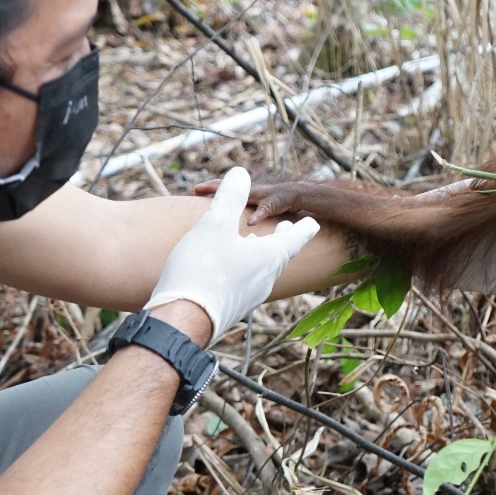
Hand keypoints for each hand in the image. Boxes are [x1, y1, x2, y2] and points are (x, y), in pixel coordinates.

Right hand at [147, 167, 318, 342]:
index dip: (305, 226)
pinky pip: (246, 281)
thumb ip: (230, 197)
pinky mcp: (232, 306)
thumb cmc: (202, 270)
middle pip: (281, 254)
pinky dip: (244, 265)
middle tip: (286, 226)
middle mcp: (266, 278)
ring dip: (261, 251)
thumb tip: (240, 174)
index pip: (298, 237)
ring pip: (263, 268)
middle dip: (282, 237)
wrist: (182, 320)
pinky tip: (229, 265)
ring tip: (254, 241)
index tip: (313, 221)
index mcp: (270, 257)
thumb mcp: (215, 225)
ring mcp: (250, 296)